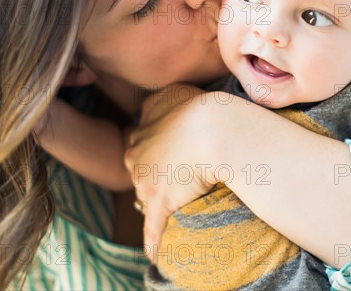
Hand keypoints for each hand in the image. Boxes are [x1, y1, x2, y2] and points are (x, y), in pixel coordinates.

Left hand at [124, 84, 221, 258]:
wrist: (214, 128)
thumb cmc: (199, 108)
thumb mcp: (171, 93)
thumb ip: (156, 102)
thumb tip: (147, 108)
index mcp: (140, 134)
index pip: (141, 150)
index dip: (157, 155)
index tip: (171, 159)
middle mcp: (136, 157)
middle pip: (140, 174)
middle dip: (154, 179)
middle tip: (178, 179)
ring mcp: (146, 182)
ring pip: (147, 198)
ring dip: (159, 204)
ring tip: (181, 205)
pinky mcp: (159, 203)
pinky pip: (153, 229)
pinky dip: (154, 244)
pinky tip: (155, 257)